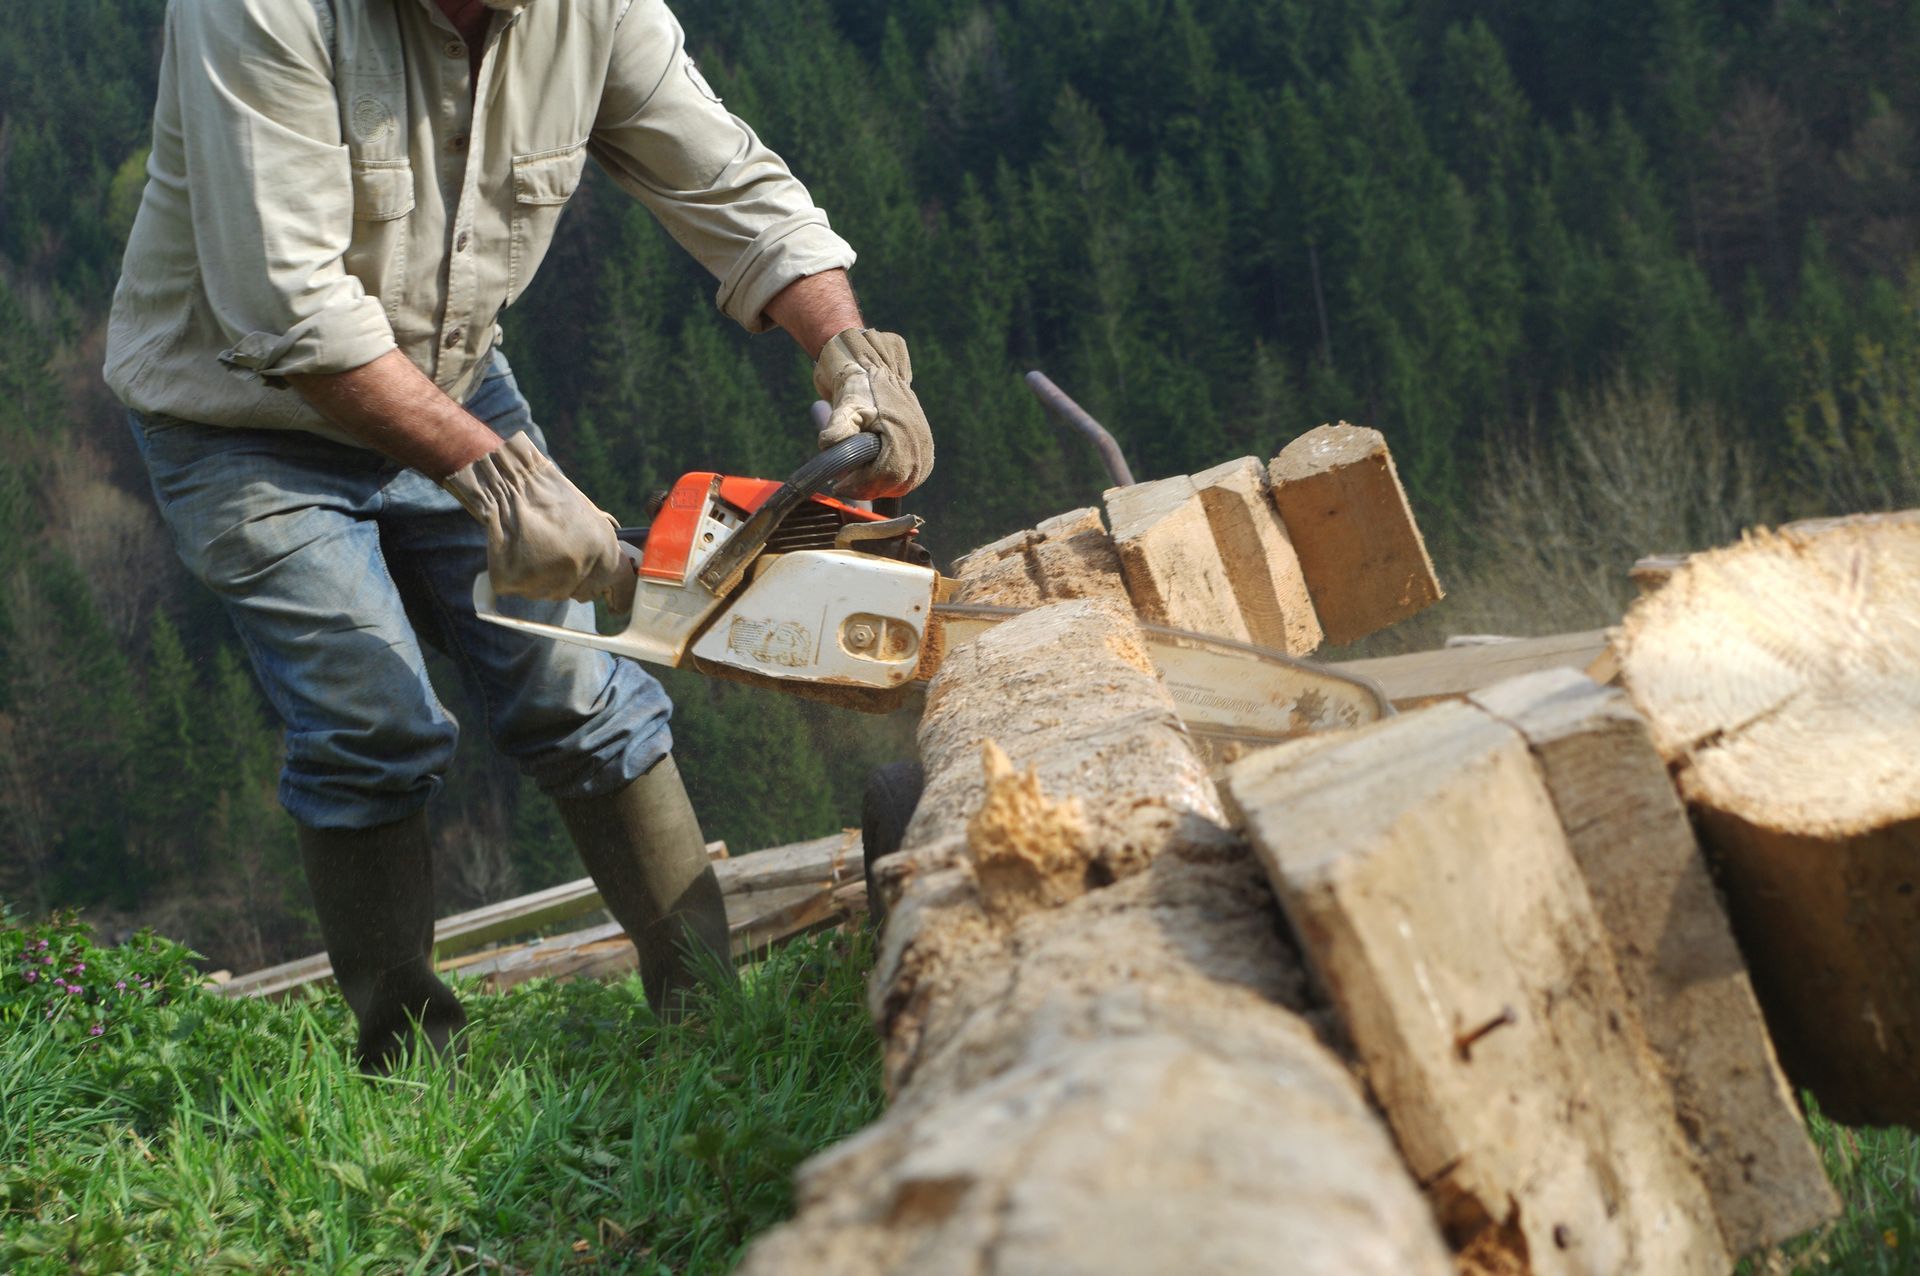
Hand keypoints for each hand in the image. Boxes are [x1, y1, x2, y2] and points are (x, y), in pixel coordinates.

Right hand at [442, 432, 635, 611]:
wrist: (512, 483)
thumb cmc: (553, 497)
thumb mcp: (592, 519)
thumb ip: (604, 551)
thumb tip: (615, 575)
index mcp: (603, 551)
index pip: (616, 587)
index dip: (613, 594)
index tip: (610, 598)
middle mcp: (577, 571)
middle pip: (580, 593)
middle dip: (573, 579)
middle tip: (557, 552)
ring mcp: (544, 580)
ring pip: (548, 593)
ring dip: (544, 578)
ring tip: (535, 546)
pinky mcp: (514, 583)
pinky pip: (520, 588)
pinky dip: (518, 576)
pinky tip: (517, 551)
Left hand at [812, 329, 933, 498]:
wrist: (879, 376)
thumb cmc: (861, 390)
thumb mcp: (847, 406)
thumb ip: (838, 427)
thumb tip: (827, 444)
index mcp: (902, 434)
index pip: (883, 475)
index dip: (860, 486)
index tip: (839, 487)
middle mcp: (919, 445)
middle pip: (893, 484)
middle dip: (867, 488)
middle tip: (845, 484)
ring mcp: (925, 451)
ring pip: (902, 485)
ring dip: (879, 486)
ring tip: (857, 477)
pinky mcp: (925, 454)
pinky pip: (910, 478)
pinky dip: (891, 481)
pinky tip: (872, 473)